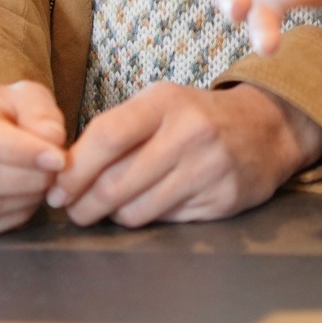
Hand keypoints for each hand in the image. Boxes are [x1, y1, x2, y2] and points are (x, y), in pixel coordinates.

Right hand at [0, 79, 67, 237]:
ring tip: (40, 186)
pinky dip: (7, 220)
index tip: (57, 158)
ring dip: (20, 202)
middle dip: (24, 180)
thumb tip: (51, 141)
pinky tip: (22, 202)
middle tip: (53, 176)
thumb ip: (41, 115)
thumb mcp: (26, 99)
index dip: (18, 150)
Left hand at [48, 82, 321, 227]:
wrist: (264, 130)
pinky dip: (147, 219)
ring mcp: (209, 168)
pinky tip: (148, 207)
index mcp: (166, 101)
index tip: (56, 189)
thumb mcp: (159, 106)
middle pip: (116, 182)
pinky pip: (165, 221)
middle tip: (73, 211)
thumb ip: (116, 131)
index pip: (107, 136)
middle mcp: (190, 132)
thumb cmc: (195, 119)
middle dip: (84, 204)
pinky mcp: (221, 200)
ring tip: (106, 210)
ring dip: (112, 216)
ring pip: (136, 210)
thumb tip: (63, 170)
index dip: (75, 170)